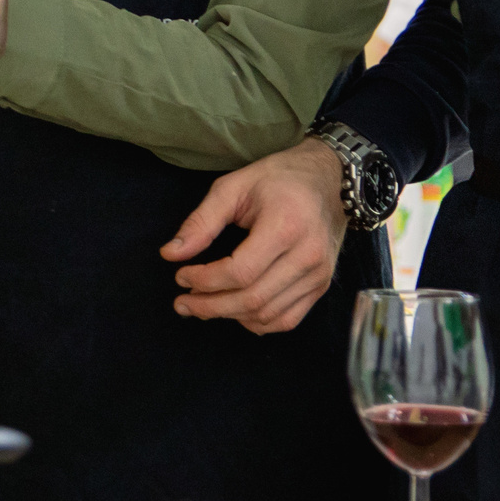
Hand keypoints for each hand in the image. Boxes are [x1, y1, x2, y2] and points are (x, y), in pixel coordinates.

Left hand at [163, 138, 348, 334]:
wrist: (329, 180)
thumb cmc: (278, 178)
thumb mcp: (233, 187)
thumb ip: (201, 221)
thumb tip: (170, 254)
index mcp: (286, 226)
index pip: (240, 271)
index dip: (205, 280)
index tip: (180, 275)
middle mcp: (308, 256)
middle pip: (253, 299)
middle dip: (209, 306)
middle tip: (182, 302)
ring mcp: (319, 275)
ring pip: (268, 315)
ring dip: (229, 316)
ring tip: (201, 306)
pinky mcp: (321, 286)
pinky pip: (287, 319)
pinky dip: (256, 322)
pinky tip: (234, 311)